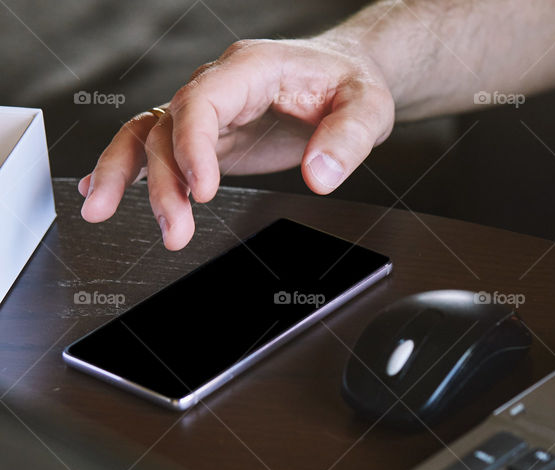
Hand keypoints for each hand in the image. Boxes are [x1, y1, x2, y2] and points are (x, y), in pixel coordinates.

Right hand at [79, 37, 395, 249]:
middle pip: (168, 125)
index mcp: (251, 68)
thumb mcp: (367, 107)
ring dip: (129, 176)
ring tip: (103, 213)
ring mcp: (212, 111)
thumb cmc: (354, 84)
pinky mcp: (213, 136)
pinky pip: (160, 146)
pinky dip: (130, 169)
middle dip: (161, 179)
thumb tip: (320, 176)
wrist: (349, 76)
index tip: (202, 191)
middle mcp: (221, 86)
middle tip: (173, 229)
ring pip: (151, 135)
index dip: (193, 146)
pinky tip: (101, 192)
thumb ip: (346, 139)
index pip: (202, 102)